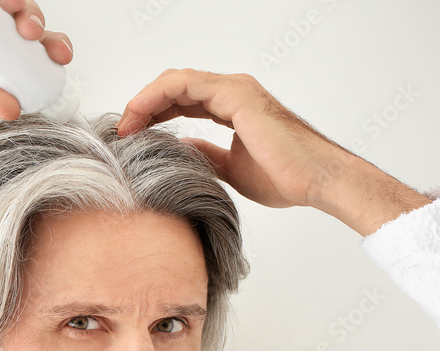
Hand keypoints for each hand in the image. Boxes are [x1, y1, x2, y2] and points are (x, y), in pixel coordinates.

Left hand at [116, 69, 430, 235]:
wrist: (317, 180)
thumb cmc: (287, 177)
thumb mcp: (230, 168)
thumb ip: (206, 154)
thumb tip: (179, 151)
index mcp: (233, 105)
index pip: (182, 100)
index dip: (153, 114)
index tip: (131, 136)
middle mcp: (233, 91)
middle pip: (175, 87)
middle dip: (143, 106)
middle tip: (121, 130)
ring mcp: (235, 89)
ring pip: (175, 80)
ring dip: (144, 100)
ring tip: (125, 125)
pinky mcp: (236, 95)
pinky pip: (184, 85)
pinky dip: (157, 96)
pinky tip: (140, 116)